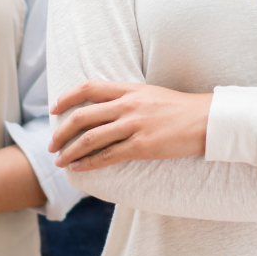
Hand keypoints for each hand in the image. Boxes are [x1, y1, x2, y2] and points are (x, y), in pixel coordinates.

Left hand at [49, 81, 211, 171]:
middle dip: (62, 132)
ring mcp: (135, 125)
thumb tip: (104, 108)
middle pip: (83, 115)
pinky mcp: (142, 146)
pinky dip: (90, 163)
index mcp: (129, 89)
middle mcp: (128, 104)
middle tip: (52, 144)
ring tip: (60, 161)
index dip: (67, 97)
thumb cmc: (179, 108)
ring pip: (91, 138)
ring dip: (71, 151)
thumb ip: (127, 98)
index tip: (54, 108)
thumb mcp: (150, 94)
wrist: (205, 120)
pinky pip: (109, 155)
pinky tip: (80, 168)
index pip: (89, 87)